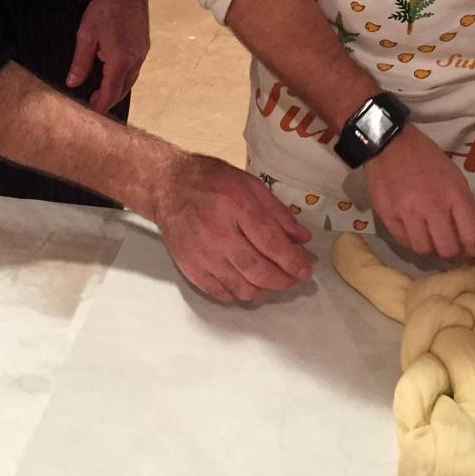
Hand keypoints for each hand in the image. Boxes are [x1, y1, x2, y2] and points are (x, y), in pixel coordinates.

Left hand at [66, 0, 149, 113]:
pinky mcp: (144, 47)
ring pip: (130, 81)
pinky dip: (123, 77)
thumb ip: (80, 62)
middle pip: (123, 90)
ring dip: (116, 88)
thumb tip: (73, 83)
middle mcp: (135, 61)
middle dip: (108, 99)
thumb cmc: (105, 8)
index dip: (100, 104)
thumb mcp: (86, 35)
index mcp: (120, 60)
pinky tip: (113, 73)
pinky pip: (134, 70)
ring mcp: (142, 54)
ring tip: (101, 91)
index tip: (90, 110)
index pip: (111, 92)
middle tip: (92, 102)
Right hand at [153, 154, 313, 302]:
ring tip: (271, 280)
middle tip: (294, 278)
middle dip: (283, 280)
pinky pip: (220, 293)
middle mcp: (219, 233)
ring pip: (242, 287)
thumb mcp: (250, 185)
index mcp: (238, 207)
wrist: (169, 186)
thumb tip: (302, 238)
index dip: (293, 261)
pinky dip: (238, 293)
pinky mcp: (190, 267)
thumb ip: (278, 213)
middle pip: (259, 271)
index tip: (305, 269)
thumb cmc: (211, 181)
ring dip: (263, 289)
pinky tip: (246, 283)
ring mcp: (203, 254)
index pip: (272, 244)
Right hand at [365, 126, 474, 259]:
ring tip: (430, 238)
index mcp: (455, 194)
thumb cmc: (428, 160)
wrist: (390, 144)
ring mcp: (408, 213)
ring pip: (424, 251)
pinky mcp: (388, 216)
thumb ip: (468, 210)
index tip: (473, 250)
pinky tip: (413, 230)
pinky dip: (411, 241)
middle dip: (453, 252)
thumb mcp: (456, 179)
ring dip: (430, 248)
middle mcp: (432, 206)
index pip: (472, 237)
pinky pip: (404, 243)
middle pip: (448, 250)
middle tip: (450, 245)